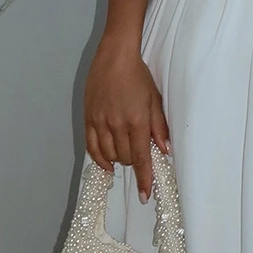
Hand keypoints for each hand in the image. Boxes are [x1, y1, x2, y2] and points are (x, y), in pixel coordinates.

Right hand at [83, 36, 170, 201]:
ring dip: (118, 160)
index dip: (143, 179)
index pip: (140, 158)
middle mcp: (116, 125)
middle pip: (124, 158)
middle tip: (138, 152)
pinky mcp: (88, 118)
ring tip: (124, 152)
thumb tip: (165, 151)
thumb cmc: (138, 76)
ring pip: (108, 155)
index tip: (145, 196)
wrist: (114, 56)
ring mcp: (99, 122)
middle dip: (133, 162)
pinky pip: (91, 147)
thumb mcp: (154, 100)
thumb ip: (159, 127)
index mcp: (136, 121)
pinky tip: (106, 163)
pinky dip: (99, 159)